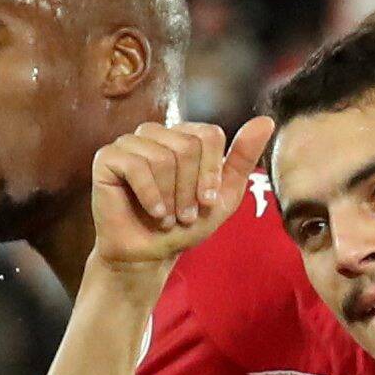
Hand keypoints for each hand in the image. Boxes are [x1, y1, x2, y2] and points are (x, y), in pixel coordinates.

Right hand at [88, 116, 272, 272]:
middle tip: (184, 214)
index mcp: (183, 136)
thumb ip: (242, 158)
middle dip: (191, 189)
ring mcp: (130, 142)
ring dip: (171, 198)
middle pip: (188, 146)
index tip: (207, 201)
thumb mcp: (222, 195)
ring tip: (167, 217)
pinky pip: (136, 166)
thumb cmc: (184, 225)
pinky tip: (154, 212)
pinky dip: (151, 196)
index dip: (212, 172)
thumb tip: (267, 120)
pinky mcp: (107, 158)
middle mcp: (156, 132)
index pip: (209, 135)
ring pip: (164, 157)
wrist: (150, 254)